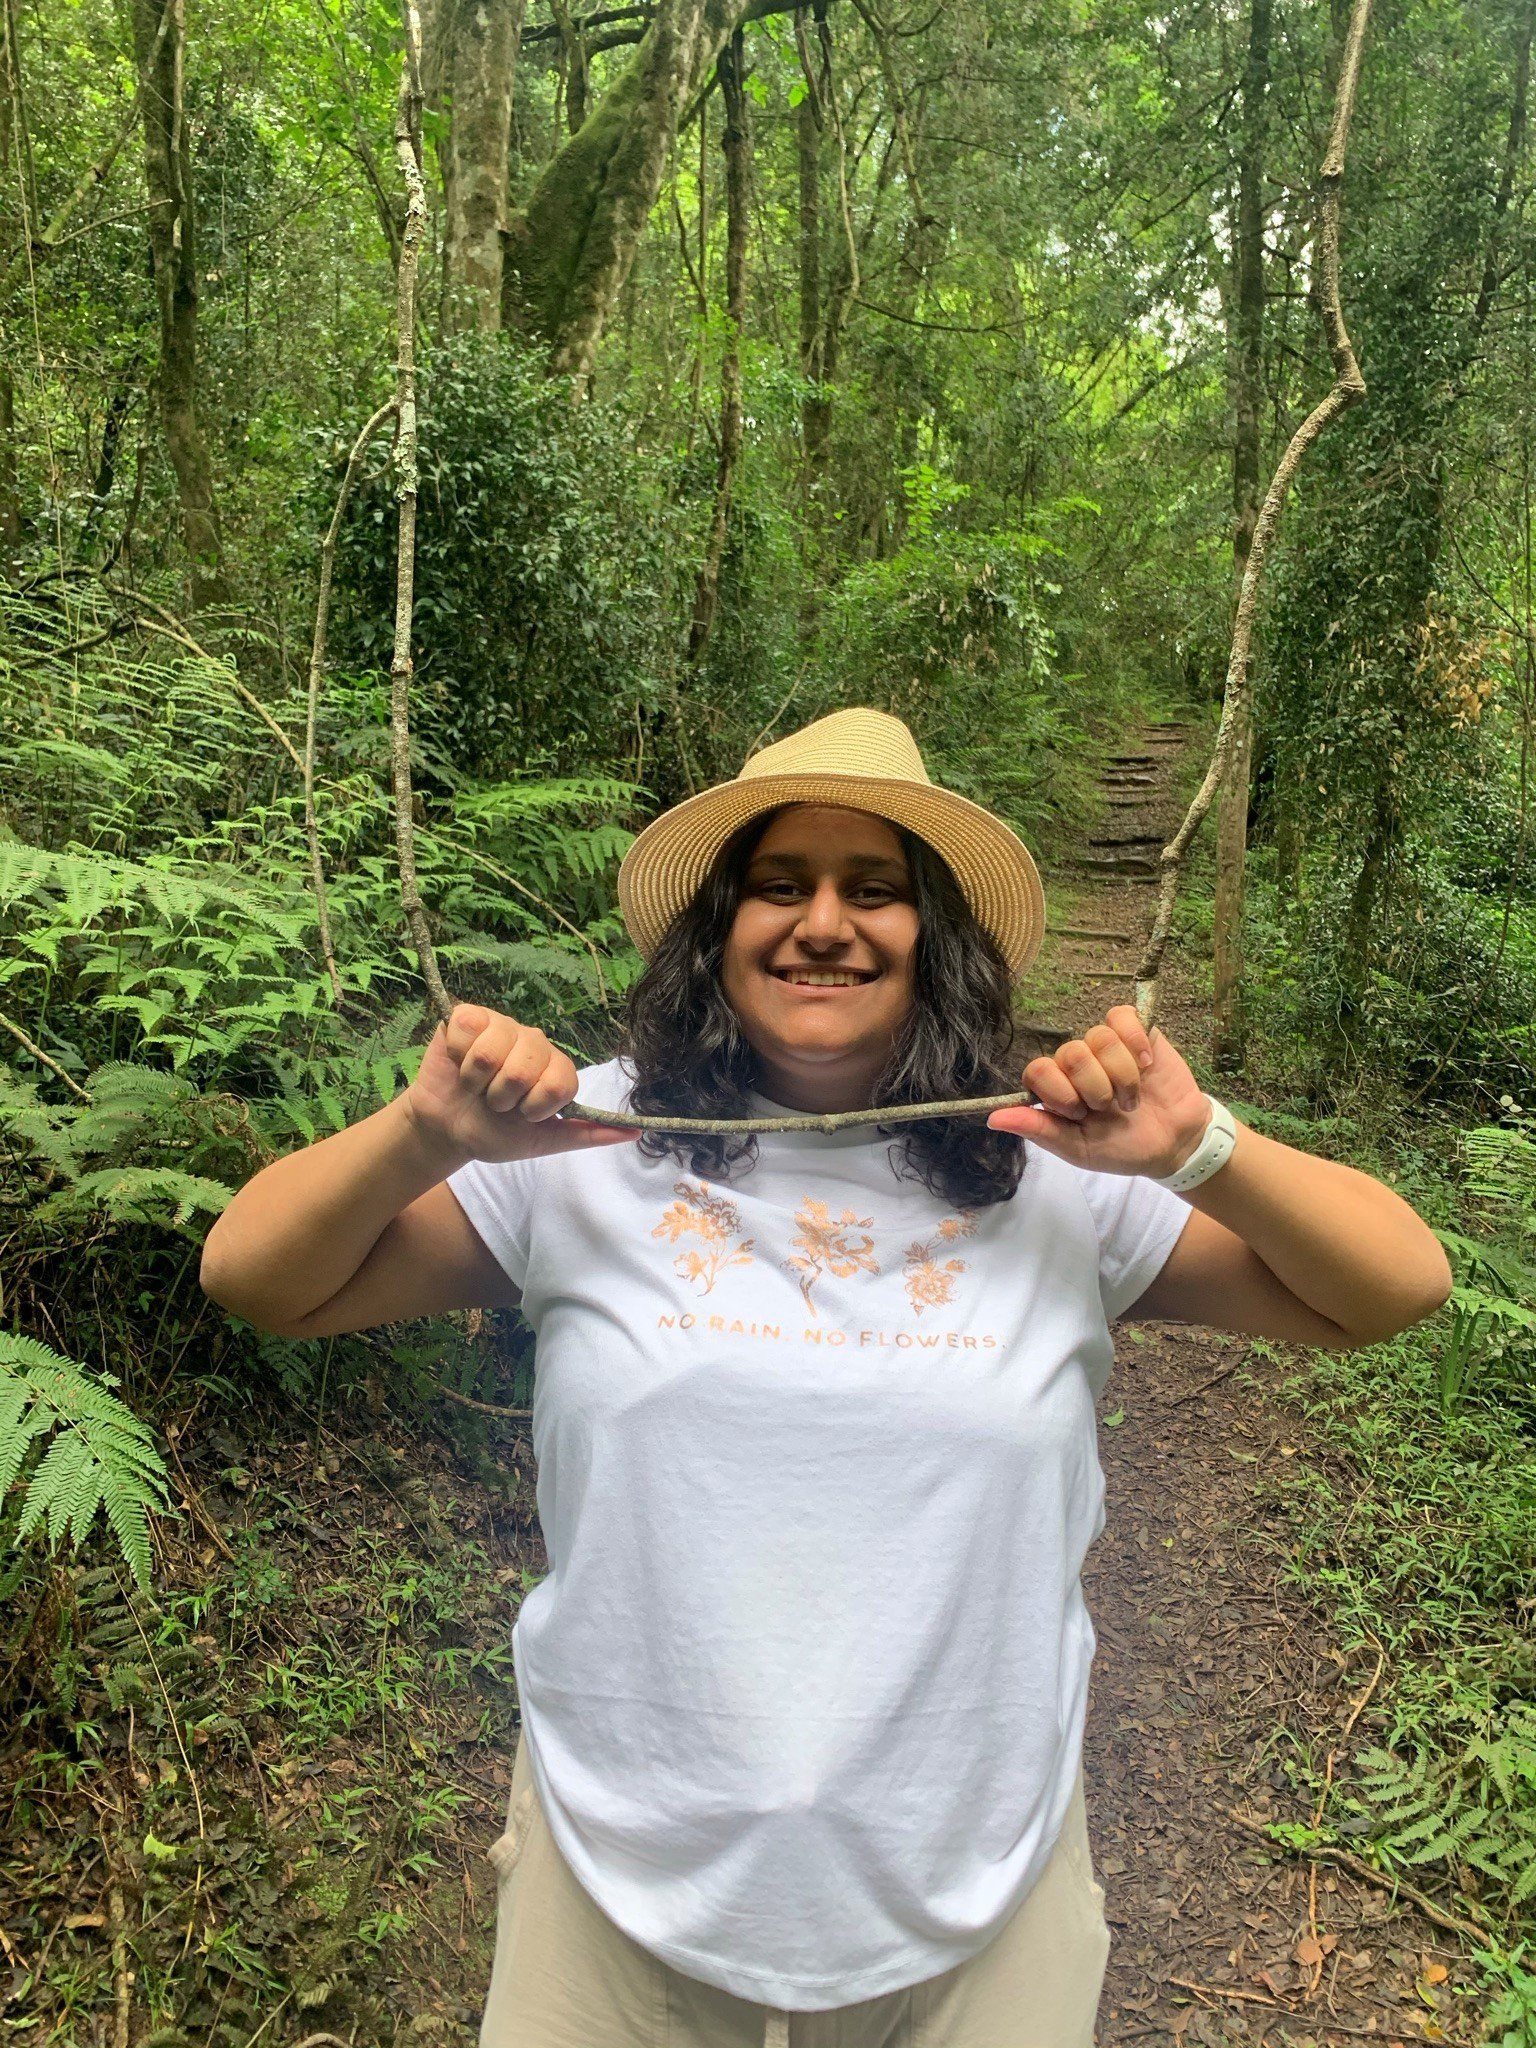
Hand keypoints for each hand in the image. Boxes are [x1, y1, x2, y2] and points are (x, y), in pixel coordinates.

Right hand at [402, 1004, 638, 1164]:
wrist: (447, 1130)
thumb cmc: (494, 1132)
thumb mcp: (543, 1141)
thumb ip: (586, 1134)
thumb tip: (635, 1133)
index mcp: (555, 1067)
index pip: (560, 1083)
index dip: (536, 1107)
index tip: (524, 1115)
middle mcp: (532, 1041)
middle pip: (524, 1069)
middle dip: (502, 1098)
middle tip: (495, 1101)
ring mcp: (501, 1025)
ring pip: (491, 1053)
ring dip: (475, 1082)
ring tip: (475, 1085)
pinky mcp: (467, 1016)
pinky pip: (466, 1030)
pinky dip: (457, 1057)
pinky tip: (458, 1063)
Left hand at [986, 1006, 1211, 1177]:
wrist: (1175, 1143)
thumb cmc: (1123, 1148)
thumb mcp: (1079, 1149)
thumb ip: (1040, 1131)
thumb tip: (993, 1118)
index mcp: (1057, 1089)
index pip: (1037, 1070)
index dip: (1058, 1091)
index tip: (1080, 1113)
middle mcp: (1076, 1063)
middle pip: (1070, 1053)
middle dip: (1096, 1088)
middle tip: (1110, 1108)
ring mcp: (1105, 1045)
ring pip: (1099, 1038)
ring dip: (1122, 1075)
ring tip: (1132, 1097)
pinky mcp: (1135, 1032)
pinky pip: (1122, 1017)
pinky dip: (1137, 1042)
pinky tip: (1147, 1066)